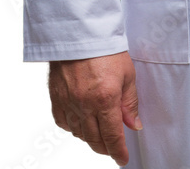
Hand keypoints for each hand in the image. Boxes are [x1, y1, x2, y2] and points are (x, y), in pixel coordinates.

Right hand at [49, 51, 141, 165]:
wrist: (80, 33)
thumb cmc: (105, 48)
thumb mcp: (127, 73)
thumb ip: (129, 103)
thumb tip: (133, 124)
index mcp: (105, 99)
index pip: (112, 136)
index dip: (118, 151)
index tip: (122, 159)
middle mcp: (85, 105)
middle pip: (95, 139)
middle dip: (105, 148)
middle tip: (113, 149)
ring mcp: (68, 103)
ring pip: (80, 134)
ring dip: (91, 138)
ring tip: (99, 134)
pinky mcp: (56, 99)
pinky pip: (65, 124)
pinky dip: (74, 128)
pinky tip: (81, 124)